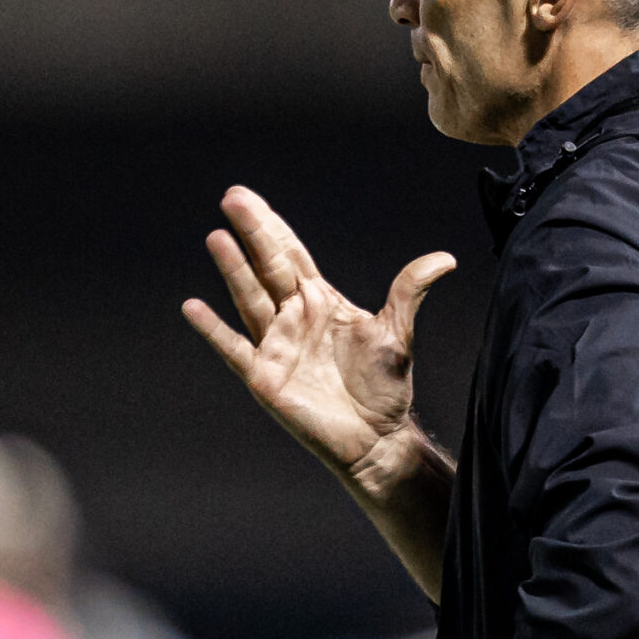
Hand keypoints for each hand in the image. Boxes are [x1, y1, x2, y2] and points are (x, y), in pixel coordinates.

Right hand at [183, 187, 455, 494]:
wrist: (376, 439)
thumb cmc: (384, 389)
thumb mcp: (397, 332)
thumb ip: (409, 292)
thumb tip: (445, 259)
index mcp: (320, 302)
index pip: (291, 255)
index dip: (271, 226)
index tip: (248, 198)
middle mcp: (293, 318)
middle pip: (267, 267)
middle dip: (251, 233)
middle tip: (232, 198)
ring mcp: (276, 346)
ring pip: (249, 299)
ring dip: (233, 269)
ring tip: (217, 238)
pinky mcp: (264, 376)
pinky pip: (234, 348)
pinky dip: (213, 329)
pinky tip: (193, 306)